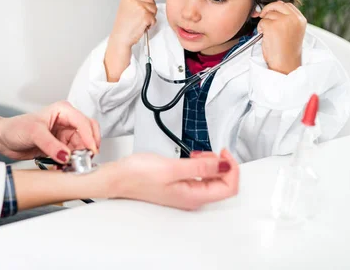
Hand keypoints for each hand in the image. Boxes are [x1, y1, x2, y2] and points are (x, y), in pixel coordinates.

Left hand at [0, 101, 100, 163]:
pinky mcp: (60, 147)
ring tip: (70, 167)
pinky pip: (73, 156)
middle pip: (88, 134)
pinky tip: (62, 168)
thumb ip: (51, 145)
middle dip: (88, 148)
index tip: (91, 151)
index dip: (89, 137)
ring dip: (79, 158)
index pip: (84, 123)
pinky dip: (71, 164)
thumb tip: (66, 155)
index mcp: (63, 111)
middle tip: (84, 161)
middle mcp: (66, 122)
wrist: (3, 139)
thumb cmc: (15, 128)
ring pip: (82, 147)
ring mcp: (64, 135)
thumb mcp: (33, 133)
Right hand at [104, 0, 159, 81]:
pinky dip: (151, 24)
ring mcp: (140, 7)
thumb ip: (135, 2)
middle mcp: (133, 1)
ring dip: (151, 17)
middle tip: (145, 16)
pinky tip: (143, 26)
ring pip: (154, 8)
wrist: (121, 38)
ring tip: (141, 22)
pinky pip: (154, 18)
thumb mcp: (125, 10)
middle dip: (151, 8)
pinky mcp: (145, 15)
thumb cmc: (123, 27)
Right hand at [105, 149, 238, 209]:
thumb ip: (201, 168)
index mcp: (194, 197)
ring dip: (210, 164)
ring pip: (212, 180)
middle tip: (210, 151)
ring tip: (197, 154)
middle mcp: (192, 198)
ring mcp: (185, 192)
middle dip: (221, 165)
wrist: (117, 178)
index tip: (224, 153)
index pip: (229, 187)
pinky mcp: (178, 185)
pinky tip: (191, 158)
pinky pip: (199, 177)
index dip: (231, 168)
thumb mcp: (172, 168)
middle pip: (223, 184)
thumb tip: (224, 166)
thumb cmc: (137, 175)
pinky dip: (200, 165)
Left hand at [256, 1, 305, 74]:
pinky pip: (261, 22)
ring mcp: (284, 21)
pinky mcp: (273, 26)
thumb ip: (287, 20)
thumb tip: (271, 11)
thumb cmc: (286, 51)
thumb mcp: (292, 32)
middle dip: (267, 9)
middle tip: (262, 15)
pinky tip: (265, 37)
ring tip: (268, 34)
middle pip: (277, 4)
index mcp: (301, 19)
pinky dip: (260, 29)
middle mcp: (294, 18)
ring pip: (268, 14)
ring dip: (264, 23)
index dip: (276, 7)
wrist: (285, 63)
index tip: (270, 12)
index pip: (287, 5)